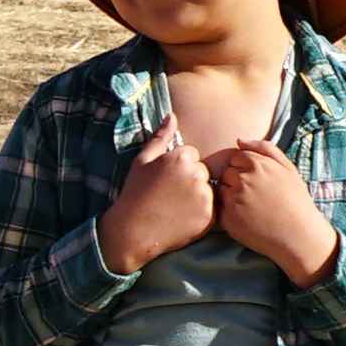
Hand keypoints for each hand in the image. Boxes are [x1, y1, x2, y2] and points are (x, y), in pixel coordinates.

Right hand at [102, 117, 213, 272]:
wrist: (133, 230)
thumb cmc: (134, 193)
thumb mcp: (141, 161)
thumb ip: (161, 137)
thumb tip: (172, 115)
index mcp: (180, 158)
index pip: (191, 155)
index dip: (177, 167)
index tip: (163, 180)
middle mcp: (197, 174)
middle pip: (202, 171)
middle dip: (190, 180)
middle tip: (169, 194)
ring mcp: (206, 196)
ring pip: (209, 189)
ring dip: (197, 196)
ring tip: (175, 206)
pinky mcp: (211, 216)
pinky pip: (213, 209)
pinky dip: (202, 213)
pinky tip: (182, 217)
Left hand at [205, 141, 336, 283]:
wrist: (298, 234)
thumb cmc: (295, 200)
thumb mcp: (288, 169)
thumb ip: (265, 149)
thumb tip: (239, 140)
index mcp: (257, 165)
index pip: (236, 157)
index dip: (246, 168)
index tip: (259, 181)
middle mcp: (242, 179)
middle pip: (227, 172)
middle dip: (237, 181)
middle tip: (256, 195)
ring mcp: (233, 199)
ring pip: (221, 189)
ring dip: (231, 195)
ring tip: (252, 206)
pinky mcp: (226, 218)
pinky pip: (219, 208)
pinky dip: (229, 211)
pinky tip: (246, 217)